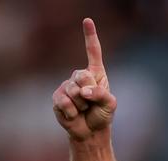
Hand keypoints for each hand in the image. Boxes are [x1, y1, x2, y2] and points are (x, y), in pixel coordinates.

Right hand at [52, 18, 115, 140]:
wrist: (90, 131)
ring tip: (83, 110)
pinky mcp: (57, 98)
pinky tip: (74, 115)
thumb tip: (84, 91)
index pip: (93, 52)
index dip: (90, 36)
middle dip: (89, 91)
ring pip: (73, 90)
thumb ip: (101, 94)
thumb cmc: (102, 115)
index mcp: (96, 74)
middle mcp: (80, 77)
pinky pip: (64, 102)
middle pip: (82, 75)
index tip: (88, 20)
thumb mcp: (110, 104)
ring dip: (81, 104)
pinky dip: (72, 111)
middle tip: (91, 102)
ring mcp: (67, 86)